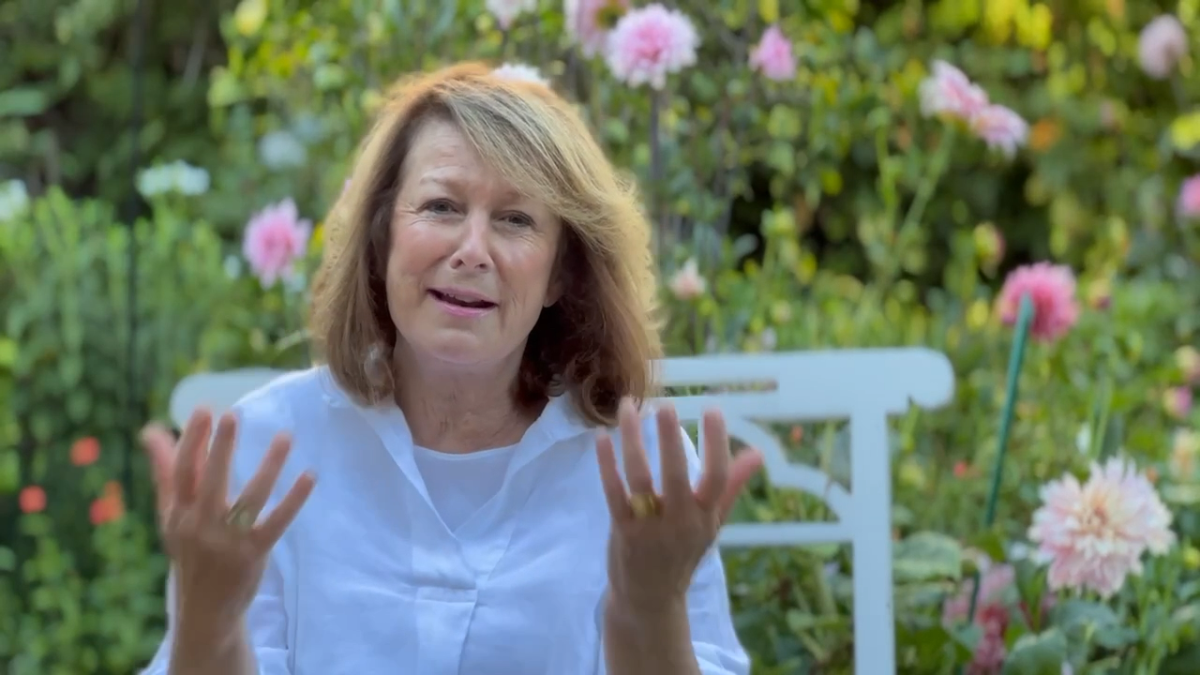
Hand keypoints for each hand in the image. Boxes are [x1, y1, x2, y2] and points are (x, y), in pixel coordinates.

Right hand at [142, 408, 314, 645]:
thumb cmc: (189, 551)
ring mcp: (227, 541)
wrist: (203, 609)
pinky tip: (309, 474)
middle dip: (220, 448)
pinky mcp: (253, 553)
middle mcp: (200, 526)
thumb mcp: (172, 515)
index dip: (193, 440)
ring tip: (285, 436)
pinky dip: (294, 499)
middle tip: (232, 414)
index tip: (205, 409)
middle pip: (211, 481)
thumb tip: (152, 430)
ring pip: (250, 497)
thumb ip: (166, 471)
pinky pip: (277, 521)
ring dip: (269, 466)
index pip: (183, 471)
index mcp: (178, 513)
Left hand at [596, 398, 762, 614]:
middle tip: (666, 406)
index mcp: (706, 516)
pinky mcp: (622, 530)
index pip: (717, 476)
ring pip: (640, 478)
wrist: (650, 600)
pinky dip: (606, 464)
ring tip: (628, 408)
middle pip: (676, 476)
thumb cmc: (683, 553)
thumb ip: (732, 486)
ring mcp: (649, 527)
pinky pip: (613, 492)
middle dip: (671, 440)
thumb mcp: (712, 523)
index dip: (717, 443)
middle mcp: (680, 521)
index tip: (713, 409)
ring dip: (633, 441)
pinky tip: (602, 438)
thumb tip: (758, 452)